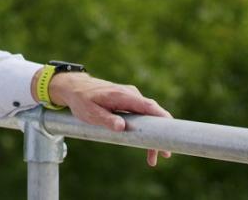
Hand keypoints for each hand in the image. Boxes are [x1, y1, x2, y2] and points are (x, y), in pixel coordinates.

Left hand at [40, 70, 172, 166]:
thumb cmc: (81, 100)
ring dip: (152, 137)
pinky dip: (145, 130)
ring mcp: (131, 98)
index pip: (149, 106)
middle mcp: (131, 95)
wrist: (74, 88)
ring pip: (148, 118)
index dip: (162, 118)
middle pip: (152, 114)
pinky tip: (145, 145)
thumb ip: (106, 119)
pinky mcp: (128, 103)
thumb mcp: (90, 112)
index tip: (173, 131)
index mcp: (123, 95)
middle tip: (164, 155)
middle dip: (160, 134)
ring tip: (153, 158)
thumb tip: (122, 127)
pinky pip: (141, 117)